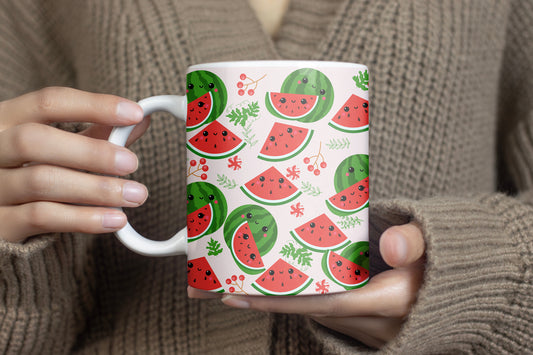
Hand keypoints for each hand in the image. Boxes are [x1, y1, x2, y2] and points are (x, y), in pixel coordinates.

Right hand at [0, 87, 150, 241]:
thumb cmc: (31, 174)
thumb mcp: (58, 149)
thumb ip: (95, 134)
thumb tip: (139, 120)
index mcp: (6, 121)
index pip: (47, 103)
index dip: (93, 106)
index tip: (134, 113)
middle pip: (34, 140)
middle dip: (90, 151)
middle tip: (131, 163)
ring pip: (41, 181)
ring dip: (96, 188)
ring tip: (134, 195)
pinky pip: (41, 217)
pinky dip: (84, 218)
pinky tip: (114, 219)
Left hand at [189, 222, 424, 348]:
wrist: (463, 295)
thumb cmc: (445, 267)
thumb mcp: (436, 249)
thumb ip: (415, 243)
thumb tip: (392, 245)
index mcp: (385, 303)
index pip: (320, 303)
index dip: (276, 301)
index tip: (236, 294)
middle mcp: (370, 323)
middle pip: (302, 310)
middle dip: (258, 300)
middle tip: (213, 285)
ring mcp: (365, 328)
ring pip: (308, 313)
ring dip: (270, 300)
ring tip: (230, 282)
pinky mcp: (361, 323)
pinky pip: (320, 313)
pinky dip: (292, 301)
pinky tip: (271, 285)